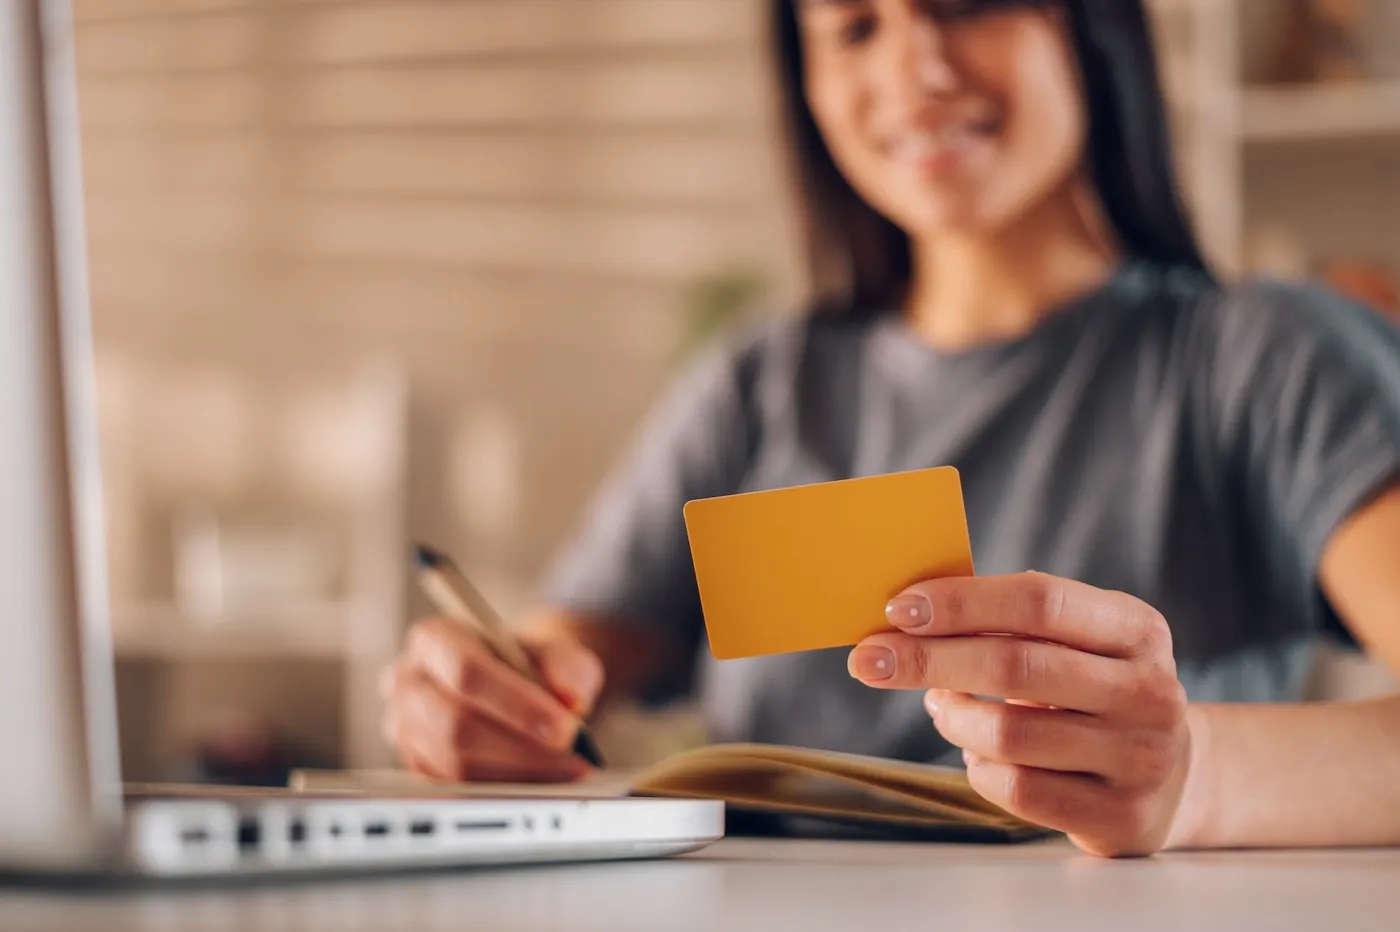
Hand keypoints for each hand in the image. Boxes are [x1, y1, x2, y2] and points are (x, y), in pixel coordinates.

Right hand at [379, 617, 603, 781]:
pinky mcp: (416, 766)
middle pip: (456, 724)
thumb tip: (572, 700)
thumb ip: (567, 666)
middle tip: (572, 759)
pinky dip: (504, 789)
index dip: (516, 703)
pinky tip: (539, 784)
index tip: (564, 727)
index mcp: (433, 639)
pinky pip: (457, 789)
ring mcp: (405, 729)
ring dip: (517, 773)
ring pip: (455, 763)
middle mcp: (408, 682)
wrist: (507, 683)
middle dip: (521, 748)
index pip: (465, 670)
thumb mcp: (554, 650)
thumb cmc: (523, 663)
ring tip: (565, 772)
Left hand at [848, 572, 1191, 856]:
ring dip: (952, 716)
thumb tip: (913, 612)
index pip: (1039, 602)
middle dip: (929, 659)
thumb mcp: (1080, 641)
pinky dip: (979, 767)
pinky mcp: (1118, 817)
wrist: (1174, 777)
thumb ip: (1015, 622)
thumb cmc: (1096, 691)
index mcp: (1137, 629)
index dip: (962, 602)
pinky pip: (1018, 790)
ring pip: (1009, 735)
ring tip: (938, 706)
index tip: (899, 608)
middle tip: (870, 659)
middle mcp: (1149, 691)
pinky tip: (978, 753)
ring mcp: (1139, 759)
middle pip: (1015, 666)